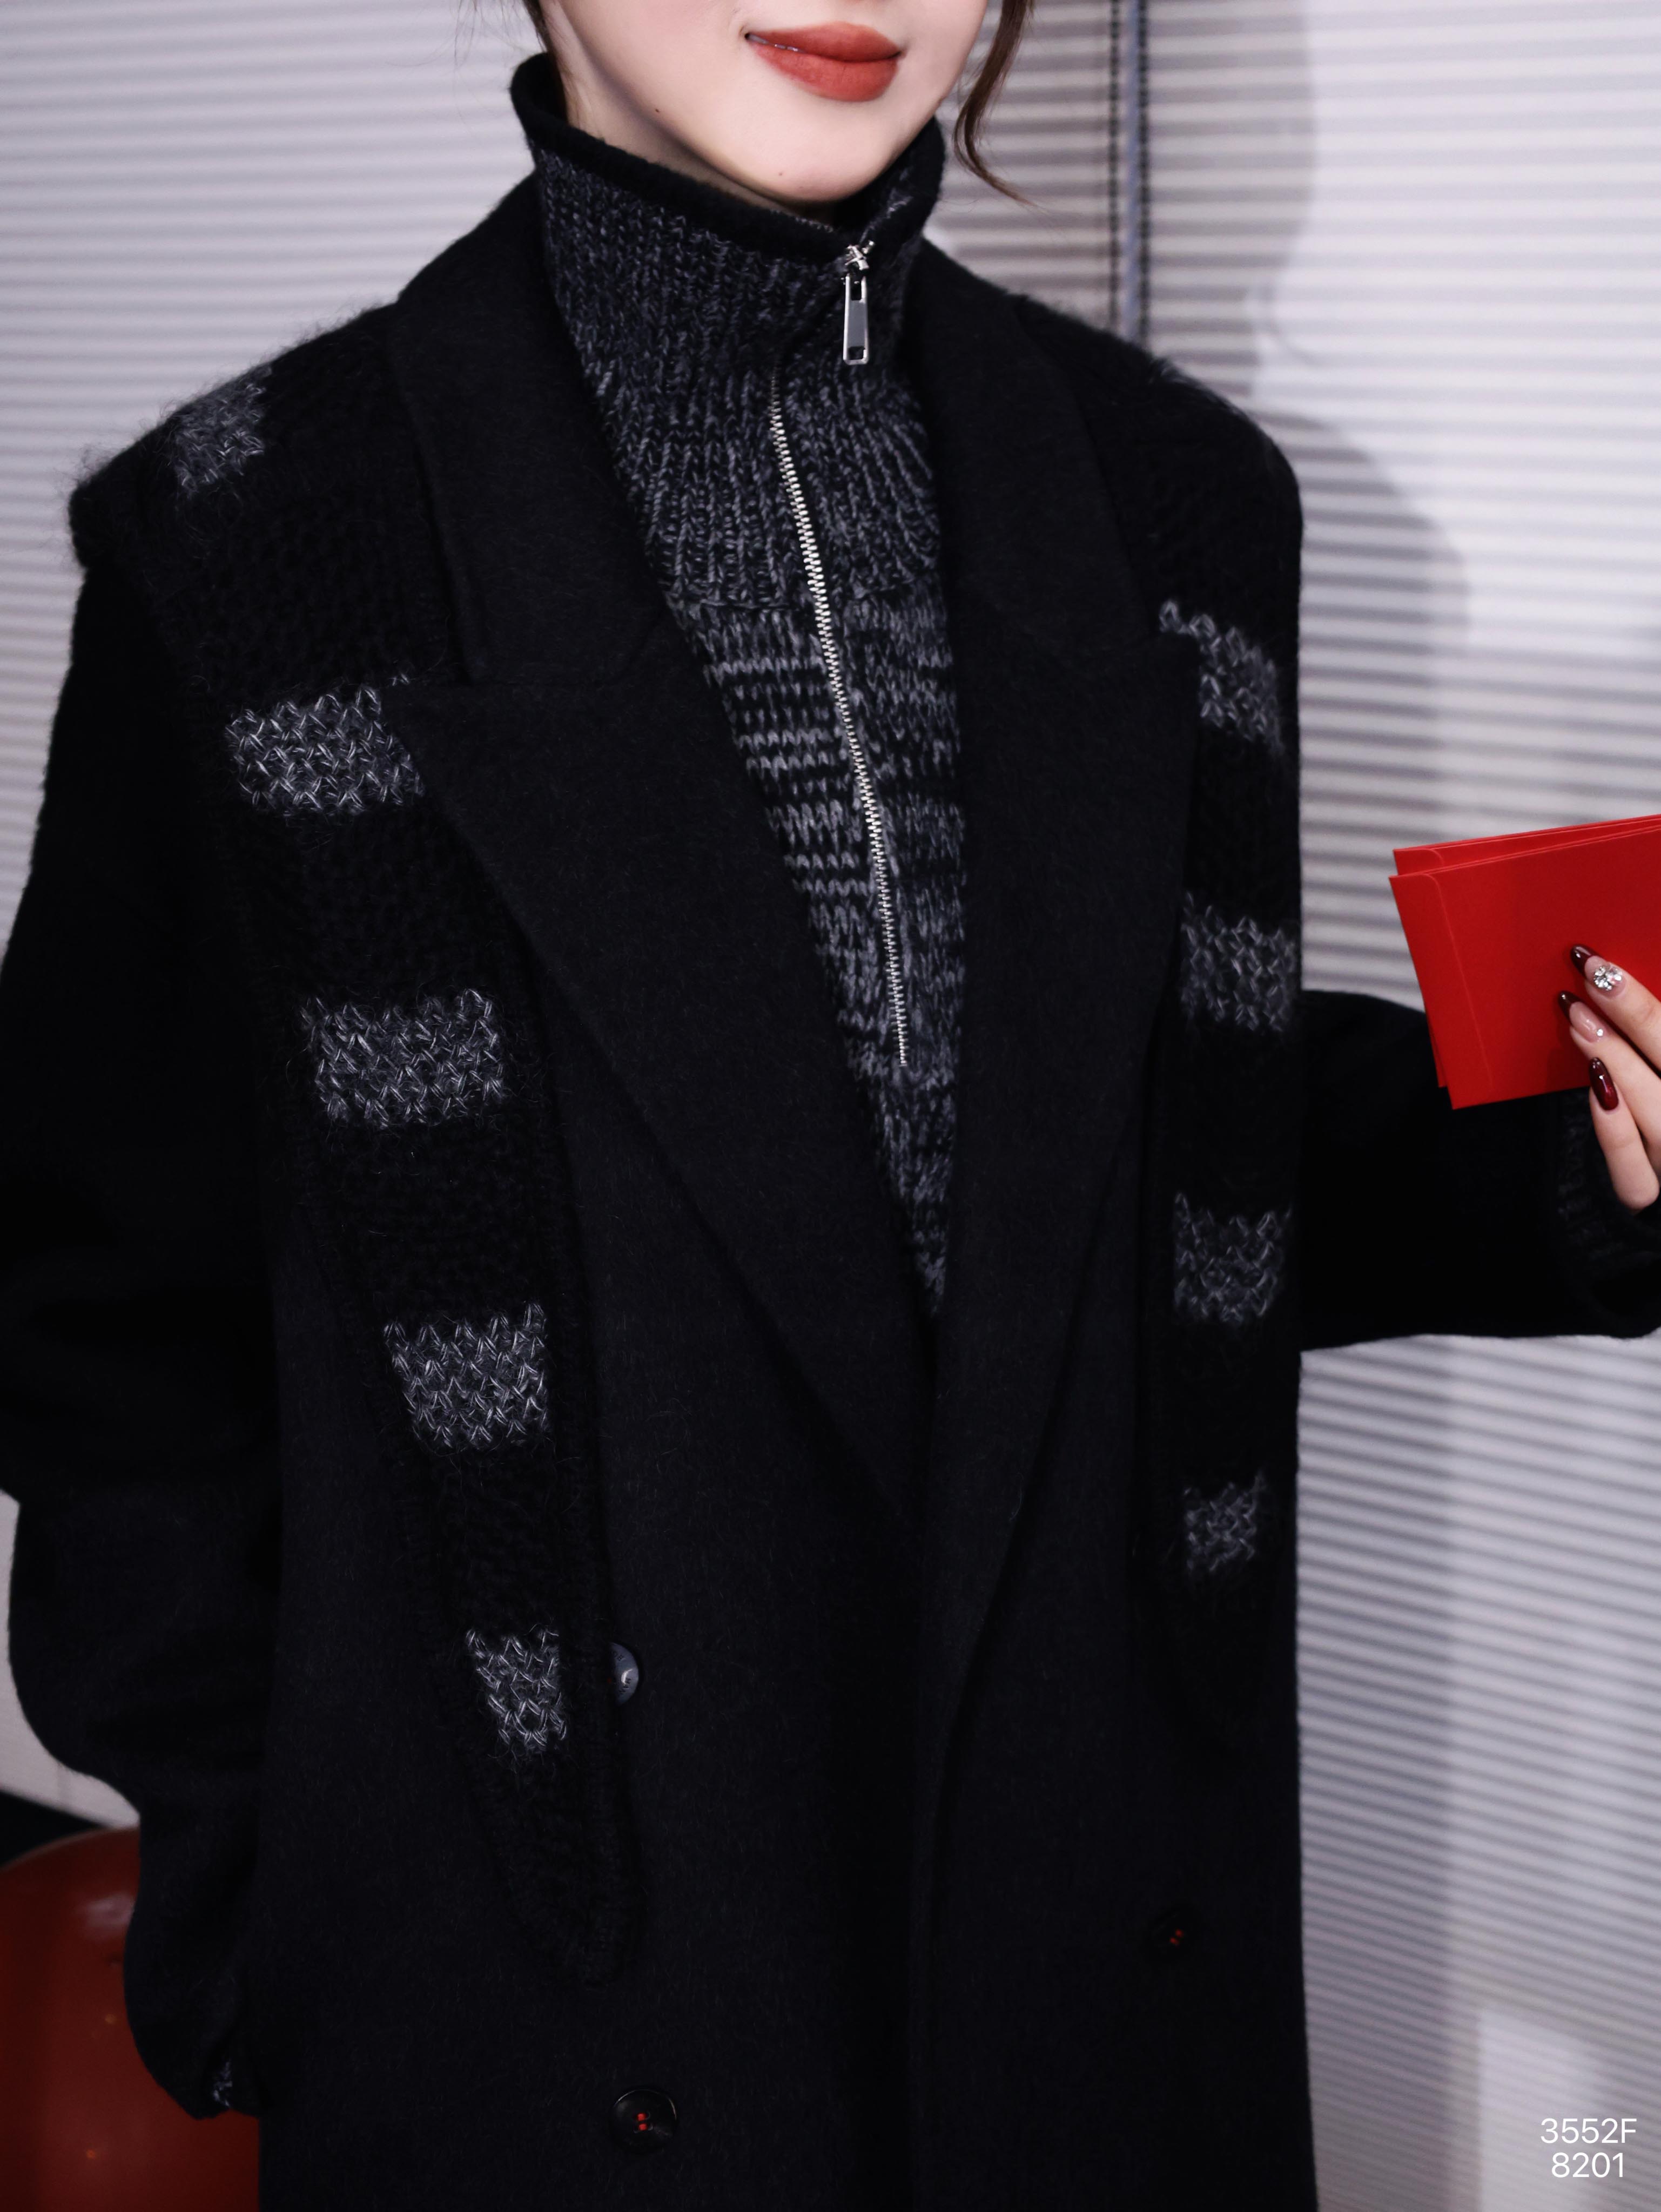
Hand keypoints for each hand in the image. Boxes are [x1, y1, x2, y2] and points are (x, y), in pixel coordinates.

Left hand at [1559, 947, 1660, 1210]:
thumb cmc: (1646, 1112)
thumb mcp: (1649, 1066)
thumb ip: (1644, 1042)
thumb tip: (1610, 986)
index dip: (1647, 1004)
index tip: (1610, 966)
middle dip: (1640, 1015)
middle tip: (1595, 975)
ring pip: (1657, 1108)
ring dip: (1618, 1058)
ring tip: (1579, 1017)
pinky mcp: (1651, 1197)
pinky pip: (1634, 1170)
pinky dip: (1615, 1128)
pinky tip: (1594, 1087)